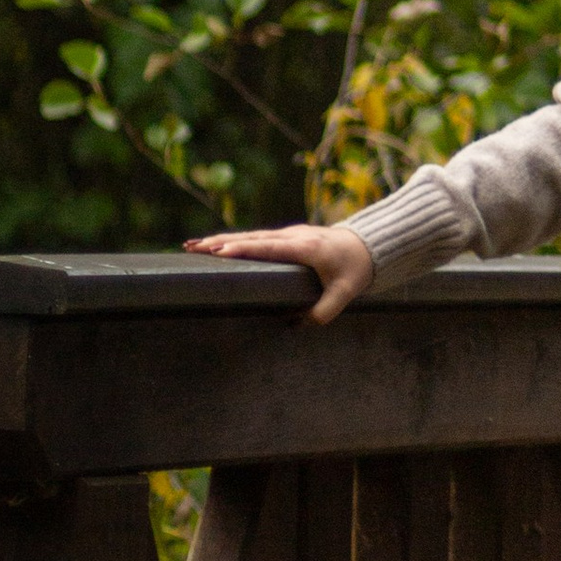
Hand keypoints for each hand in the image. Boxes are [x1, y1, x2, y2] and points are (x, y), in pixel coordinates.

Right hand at [183, 221, 376, 325]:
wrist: (368, 245)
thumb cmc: (356, 269)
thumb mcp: (345, 293)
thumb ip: (324, 312)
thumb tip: (297, 326)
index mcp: (305, 247)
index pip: (268, 248)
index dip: (243, 250)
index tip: (219, 252)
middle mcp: (293, 236)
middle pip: (251, 238)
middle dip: (220, 243)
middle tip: (191, 248)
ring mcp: (289, 234)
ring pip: (250, 236)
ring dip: (222, 240)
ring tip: (192, 246)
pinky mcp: (288, 237)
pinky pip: (256, 238)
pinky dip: (235, 241)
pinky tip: (216, 247)